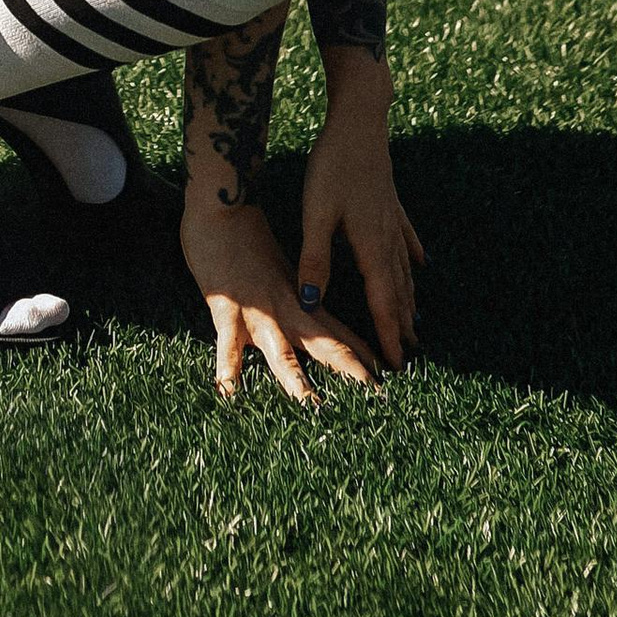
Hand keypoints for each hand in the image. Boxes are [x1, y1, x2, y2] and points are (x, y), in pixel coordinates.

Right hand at [180, 195, 381, 405]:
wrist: (223, 209)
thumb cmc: (250, 243)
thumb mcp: (282, 274)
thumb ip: (298, 300)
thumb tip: (315, 318)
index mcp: (302, 304)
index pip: (343, 335)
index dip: (367, 356)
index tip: (393, 376)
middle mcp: (287, 311)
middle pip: (325, 346)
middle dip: (351, 372)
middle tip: (376, 398)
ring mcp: (258, 313)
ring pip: (281, 353)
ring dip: (297, 380)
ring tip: (313, 406)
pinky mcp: (227, 310)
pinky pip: (228, 346)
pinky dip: (229, 369)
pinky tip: (229, 392)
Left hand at [298, 96, 423, 366]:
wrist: (358, 122)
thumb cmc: (332, 166)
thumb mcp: (315, 214)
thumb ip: (314, 259)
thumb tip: (311, 302)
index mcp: (371, 246)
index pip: (383, 302)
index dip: (388, 335)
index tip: (397, 366)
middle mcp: (388, 239)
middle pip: (399, 291)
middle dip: (401, 325)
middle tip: (410, 357)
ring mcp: (393, 220)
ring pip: (404, 270)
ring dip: (410, 299)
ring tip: (416, 325)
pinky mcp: (391, 202)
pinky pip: (406, 239)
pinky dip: (414, 257)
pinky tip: (424, 264)